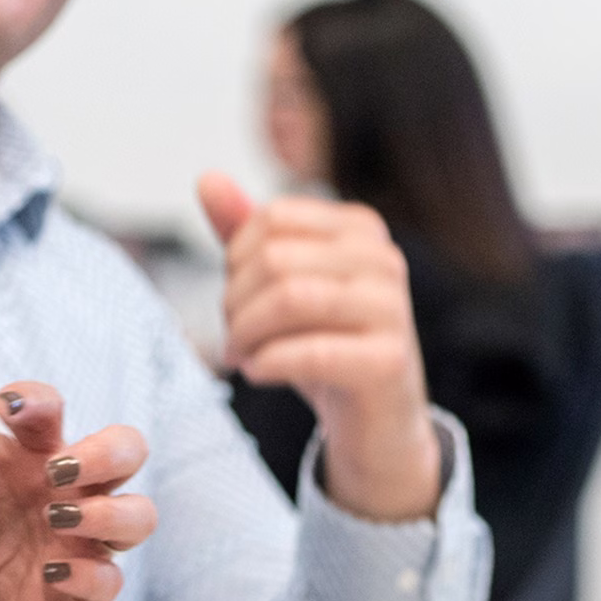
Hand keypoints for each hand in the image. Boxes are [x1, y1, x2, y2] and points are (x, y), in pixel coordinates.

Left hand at [0, 381, 152, 600]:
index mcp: (28, 454)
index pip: (48, 406)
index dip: (36, 398)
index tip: (7, 407)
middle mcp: (68, 489)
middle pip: (127, 447)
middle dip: (104, 451)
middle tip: (57, 470)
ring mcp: (84, 538)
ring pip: (139, 513)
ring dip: (107, 512)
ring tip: (56, 518)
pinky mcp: (87, 588)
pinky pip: (112, 578)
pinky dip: (87, 574)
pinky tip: (49, 575)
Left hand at [200, 170, 441, 521]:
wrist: (374, 421)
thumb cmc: (324, 343)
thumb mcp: (281, 284)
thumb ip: (245, 232)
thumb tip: (208, 178)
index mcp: (359, 228)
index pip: (272, 219)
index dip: (236, 258)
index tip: (235, 297)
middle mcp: (383, 259)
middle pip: (276, 258)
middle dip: (235, 301)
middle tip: (232, 336)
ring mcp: (393, 309)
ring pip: (290, 298)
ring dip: (246, 333)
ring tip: (240, 355)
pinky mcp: (390, 361)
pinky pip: (311, 351)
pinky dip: (268, 362)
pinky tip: (258, 373)